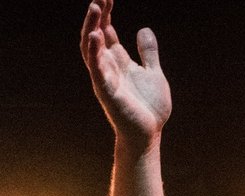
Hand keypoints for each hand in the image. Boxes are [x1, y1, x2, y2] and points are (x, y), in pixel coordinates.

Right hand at [80, 0, 170, 147]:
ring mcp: (105, 78)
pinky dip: (95, 52)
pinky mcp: (107, 91)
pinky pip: (97, 69)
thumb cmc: (149, 107)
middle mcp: (108, 66)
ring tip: (95, 7)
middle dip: (97, 15)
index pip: (107, 31)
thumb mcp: (153, 73)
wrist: (149, 133)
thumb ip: (148, 52)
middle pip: (96, 34)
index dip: (106, 13)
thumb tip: (144, 29)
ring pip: (91, 48)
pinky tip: (96, 36)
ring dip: (91, 27)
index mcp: (118, 61)